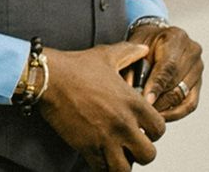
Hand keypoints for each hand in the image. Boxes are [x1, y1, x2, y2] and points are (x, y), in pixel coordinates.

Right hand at [36, 42, 164, 171]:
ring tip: (115, 155)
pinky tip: (98, 157)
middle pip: (148, 154)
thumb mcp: (107, 55)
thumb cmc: (75, 67)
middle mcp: (124, 124)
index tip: (143, 129)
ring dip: (122, 164)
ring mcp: (106, 138)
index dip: (153, 131)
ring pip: (125, 168)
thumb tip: (143, 49)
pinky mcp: (87, 147)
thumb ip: (129, 53)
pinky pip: (102, 169)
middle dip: (141, 152)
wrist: (49, 78)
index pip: (160, 130)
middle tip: (130, 146)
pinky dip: (102, 167)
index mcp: (133, 103)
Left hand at [127, 23, 203, 120]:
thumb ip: (133, 66)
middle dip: (158, 100)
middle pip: (177, 83)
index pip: (169, 66)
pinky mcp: (199, 83)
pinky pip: (190, 104)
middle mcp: (193, 52)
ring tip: (148, 115)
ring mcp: (198, 68)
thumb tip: (130, 92)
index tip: (146, 100)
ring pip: (183, 96)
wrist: (156, 38)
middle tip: (141, 111)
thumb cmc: (144, 42)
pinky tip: (160, 117)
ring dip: (164, 108)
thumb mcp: (135, 48)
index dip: (157, 85)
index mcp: (177, 37)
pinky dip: (175, 113)